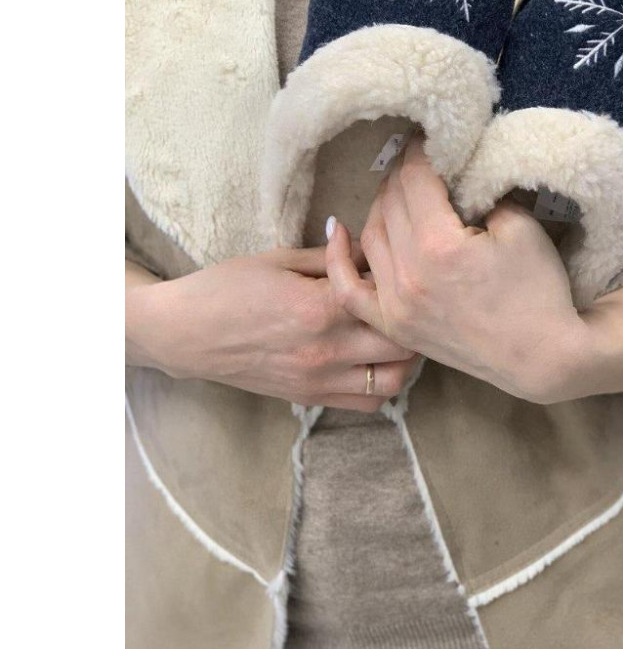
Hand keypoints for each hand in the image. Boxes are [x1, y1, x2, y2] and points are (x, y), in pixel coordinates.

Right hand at [125, 247, 420, 412]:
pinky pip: (367, 404)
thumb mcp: (279, 259)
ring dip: (406, 357)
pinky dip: (382, 385)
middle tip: (406, 300)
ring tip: (397, 332)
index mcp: (319, 308)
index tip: (390, 265)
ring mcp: (319, 380)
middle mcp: (326, 350)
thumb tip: (367, 245)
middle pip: (402, 342)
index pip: (384, 297)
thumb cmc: (227, 288)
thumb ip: (330, 257)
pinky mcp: (311, 398)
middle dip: (411, 318)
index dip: (395, 278)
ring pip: (395, 381)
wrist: (184, 334)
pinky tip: (375, 360)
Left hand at [325, 139, 587, 402]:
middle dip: (403, 174)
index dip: (420, 152)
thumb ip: (482, 194)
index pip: (414, 179)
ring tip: (401, 192)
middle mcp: (408, 273)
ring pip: (370, 235)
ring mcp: (396, 303)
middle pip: (389, 202)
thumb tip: (457, 174)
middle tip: (420, 163)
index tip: (429, 140)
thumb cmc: (539, 290)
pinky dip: (339, 260)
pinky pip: (350, 290)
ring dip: (382, 205)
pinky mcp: (395, 325)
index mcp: (439, 244)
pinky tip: (338, 231)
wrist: (541, 356)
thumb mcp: (520, 227)